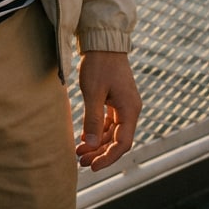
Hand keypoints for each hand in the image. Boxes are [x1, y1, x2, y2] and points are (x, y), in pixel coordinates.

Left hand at [75, 50, 140, 170]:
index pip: (122, 144)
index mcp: (130, 110)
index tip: (92, 166)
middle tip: (81, 162)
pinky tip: (84, 138)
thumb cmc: (99, 64)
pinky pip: (108, 122)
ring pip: (111, 132)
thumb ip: (92, 120)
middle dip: (100, 153)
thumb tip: (90, 146)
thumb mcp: (93, 93)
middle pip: (117, 140)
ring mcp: (123, 105)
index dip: (108, 157)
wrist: (103, 41)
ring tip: (79, 153)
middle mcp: (130, 110)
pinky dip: (97, 130)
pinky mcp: (115, 99)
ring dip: (97, 143)